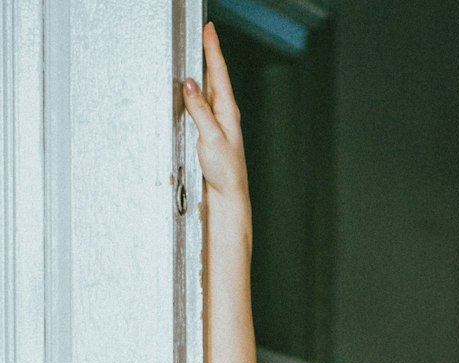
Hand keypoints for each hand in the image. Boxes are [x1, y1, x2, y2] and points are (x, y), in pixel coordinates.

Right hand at [182, 22, 249, 202]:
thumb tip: (190, 84)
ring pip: (206, 89)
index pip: (219, 73)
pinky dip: (195, 90)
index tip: (209, 29)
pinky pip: (200, 104)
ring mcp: (216, 122)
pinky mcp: (209, 132)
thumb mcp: (211, 137)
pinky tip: (191, 87)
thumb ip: (200, 110)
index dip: (213, 49)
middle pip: (213, 76)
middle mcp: (224, 113)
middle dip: (208, 53)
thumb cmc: (225, 171)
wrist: (227, 196)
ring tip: (196, 52)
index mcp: (228, 111)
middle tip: (202, 33)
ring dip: (201, 70)